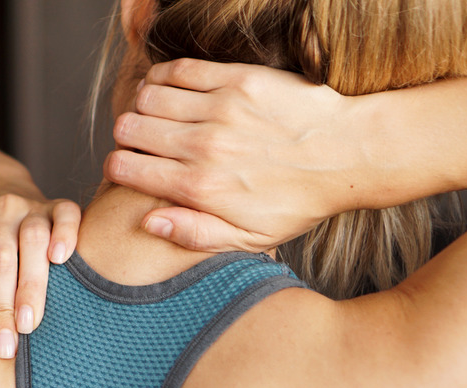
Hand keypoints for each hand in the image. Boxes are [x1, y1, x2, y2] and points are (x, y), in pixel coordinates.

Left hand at [0, 189, 80, 360]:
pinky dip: (67, 235)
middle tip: (4, 348)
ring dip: (32, 285)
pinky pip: (67, 215)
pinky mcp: (57, 205)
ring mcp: (31, 205)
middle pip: (0, 260)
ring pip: (33, 242)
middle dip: (1, 309)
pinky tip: (62, 260)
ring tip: (29, 324)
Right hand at [105, 58, 362, 251]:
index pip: (124, 168)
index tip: (128, 166)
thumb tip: (147, 222)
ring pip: (147, 96)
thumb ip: (194, 234)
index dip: (117, 167)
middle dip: (126, 136)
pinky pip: (178, 70)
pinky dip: (163, 77)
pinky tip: (170, 88)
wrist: (348, 155)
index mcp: (199, 189)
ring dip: (143, 106)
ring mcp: (220, 110)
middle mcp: (203, 147)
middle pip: (128, 128)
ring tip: (156, 115)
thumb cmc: (298, 201)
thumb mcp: (250, 238)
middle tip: (141, 141)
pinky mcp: (237, 79)